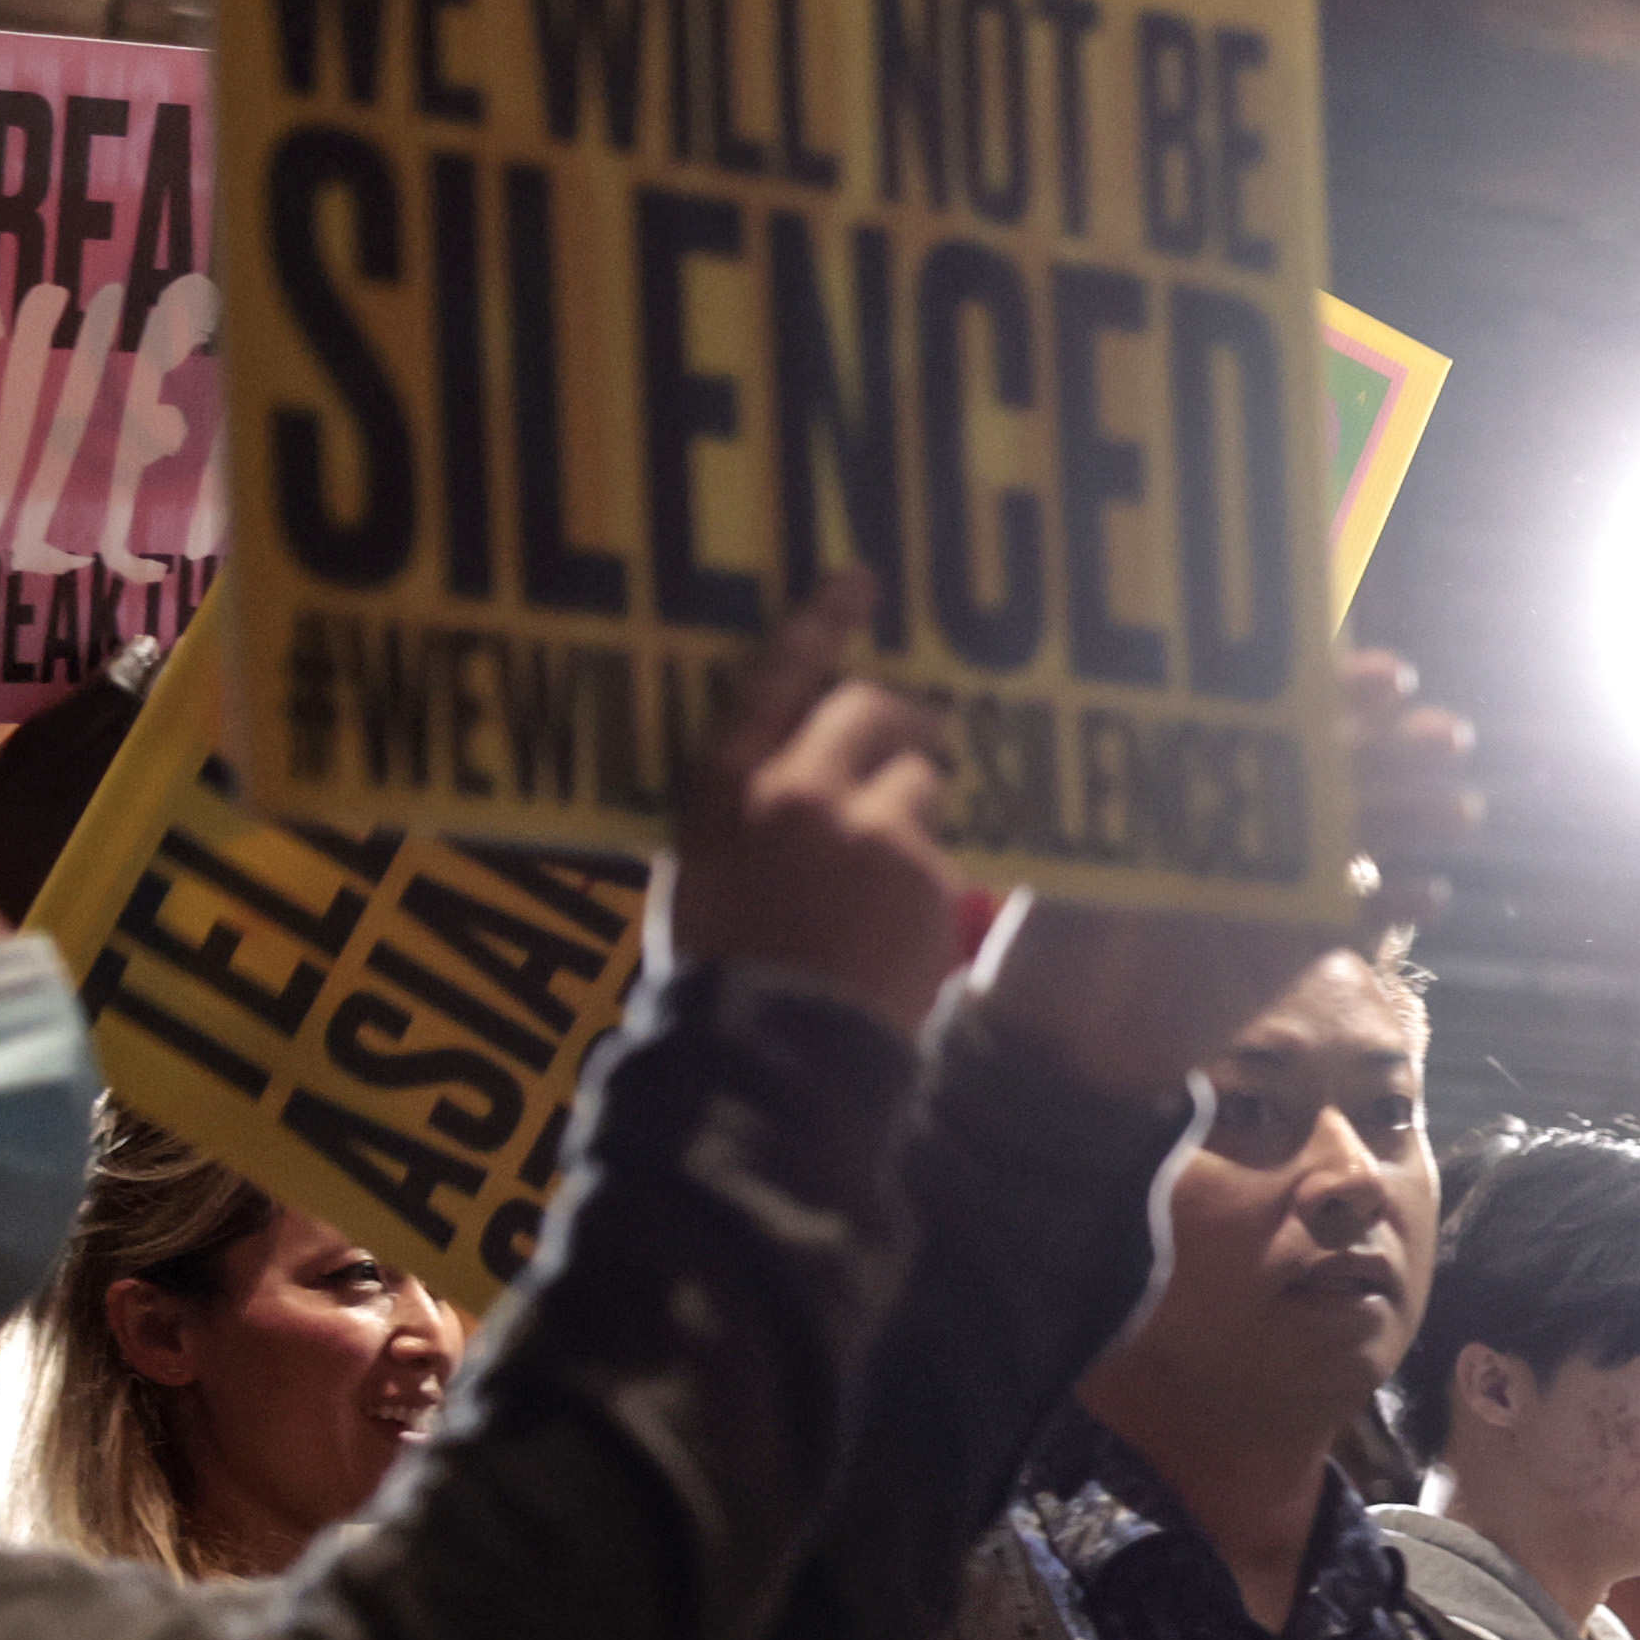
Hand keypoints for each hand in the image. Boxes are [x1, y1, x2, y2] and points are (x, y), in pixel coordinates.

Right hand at [650, 574, 961, 1039]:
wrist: (772, 1056)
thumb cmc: (722, 971)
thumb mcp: (699, 875)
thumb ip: (741, 814)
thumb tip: (781, 777)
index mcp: (728, 789)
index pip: (775, 679)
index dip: (817, 626)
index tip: (858, 583)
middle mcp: (801, 793)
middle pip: (873, 712)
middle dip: (902, 717)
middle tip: (920, 728)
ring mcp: (872, 832)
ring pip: (920, 784)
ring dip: (914, 809)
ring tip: (885, 869)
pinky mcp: (927, 876)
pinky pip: (940, 856)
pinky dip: (926, 880)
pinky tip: (897, 927)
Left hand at [962, 649, 1483, 1101]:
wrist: (1069, 1053)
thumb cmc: (1054, 948)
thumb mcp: (1078, 866)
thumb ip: (1129, 812)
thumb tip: (1165, 743)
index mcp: (1195, 791)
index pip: (1274, 726)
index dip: (1334, 698)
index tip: (1387, 679)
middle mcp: (1243, 827)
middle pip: (1333, 775)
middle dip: (1393, 752)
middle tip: (1447, 735)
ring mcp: (1274, 887)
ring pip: (1358, 840)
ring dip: (1412, 820)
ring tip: (1460, 811)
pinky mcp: (1294, 950)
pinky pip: (1357, 920)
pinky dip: (1397, 907)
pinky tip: (1432, 894)